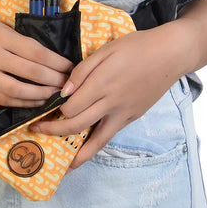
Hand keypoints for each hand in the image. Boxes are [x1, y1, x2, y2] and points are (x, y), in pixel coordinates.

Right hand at [0, 9, 72, 106]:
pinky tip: (35, 103)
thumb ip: (15, 40)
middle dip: (54, 80)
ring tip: (55, 95)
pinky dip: (22, 102)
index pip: (35, 52)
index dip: (56, 62)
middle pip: (31, 73)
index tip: (70, 67)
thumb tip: (44, 57)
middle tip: (69, 84)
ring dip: (41, 95)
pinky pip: (3, 99)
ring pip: (18, 90)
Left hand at [30, 23, 185, 168]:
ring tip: (59, 160)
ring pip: (95, 140)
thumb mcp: (106, 50)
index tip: (43, 105)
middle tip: (37, 129)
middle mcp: (111, 103)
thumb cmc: (136, 47)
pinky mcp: (131, 118)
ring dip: (75, 152)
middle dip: (54, 130)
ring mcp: (123, 114)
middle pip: (77, 125)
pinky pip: (108, 136)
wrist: (168, 55)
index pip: (71, 106)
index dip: (54, 108)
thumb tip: (64, 90)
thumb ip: (83, 70)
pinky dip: (94, 146)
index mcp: (102, 83)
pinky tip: (83, 152)